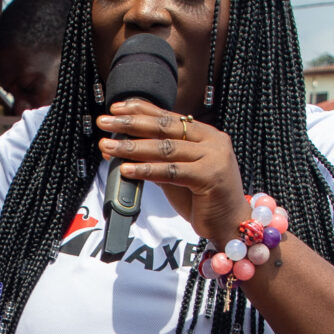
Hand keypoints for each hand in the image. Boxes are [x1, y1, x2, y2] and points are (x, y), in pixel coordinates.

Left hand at [97, 101, 247, 247]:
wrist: (230, 225)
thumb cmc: (203, 200)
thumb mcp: (177, 173)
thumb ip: (156, 159)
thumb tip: (121, 147)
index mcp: (206, 134)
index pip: (168, 117)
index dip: (141, 110)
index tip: (116, 109)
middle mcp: (212, 141)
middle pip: (165, 128)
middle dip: (131, 124)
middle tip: (104, 122)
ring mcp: (214, 157)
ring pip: (166, 148)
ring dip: (133, 146)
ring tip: (109, 146)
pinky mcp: (210, 177)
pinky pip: (171, 171)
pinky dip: (146, 170)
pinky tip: (126, 169)